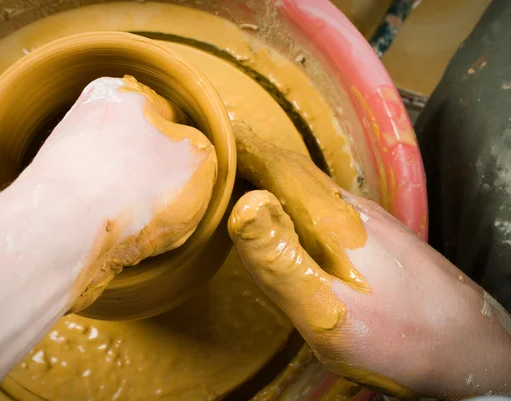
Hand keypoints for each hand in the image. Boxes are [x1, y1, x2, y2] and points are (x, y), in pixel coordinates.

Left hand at [20, 76, 216, 311]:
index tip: (188, 175)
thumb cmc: (133, 184)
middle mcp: (85, 115)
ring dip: (132, 202)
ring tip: (140, 224)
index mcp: (121, 93)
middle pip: (138, 150)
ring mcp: (62, 156)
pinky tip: (115, 235)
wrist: (64, 228)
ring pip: (115, 180)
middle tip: (167, 202)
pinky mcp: (49, 194)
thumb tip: (190, 157)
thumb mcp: (197, 161)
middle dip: (155, 177)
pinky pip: (93, 206)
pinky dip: (107, 219)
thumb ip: (200, 152)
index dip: (186, 151)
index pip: (168, 118)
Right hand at [228, 121, 510, 399]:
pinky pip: (324, 203)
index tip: (211, 134)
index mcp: (333, 220)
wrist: (469, 348)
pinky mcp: (376, 237)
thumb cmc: (399, 338)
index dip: (242, 149)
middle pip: (292, 169)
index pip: (278, 167)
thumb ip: (282, 262)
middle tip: (217, 154)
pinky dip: (294, 197)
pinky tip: (289, 215)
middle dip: (252, 156)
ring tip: (243, 178)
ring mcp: (367, 221)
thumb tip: (245, 205)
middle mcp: (351, 209)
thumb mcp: (328, 312)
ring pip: (310, 185)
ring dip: (273, 174)